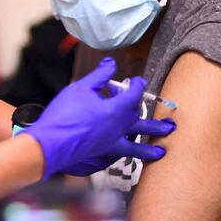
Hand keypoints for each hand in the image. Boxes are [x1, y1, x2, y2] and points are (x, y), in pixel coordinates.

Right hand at [21, 57, 160, 179]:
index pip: (134, 96)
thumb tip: (111, 63)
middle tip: (170, 124)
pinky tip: (133, 157)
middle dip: (156, 122)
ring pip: (137, 145)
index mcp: (115, 110)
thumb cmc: (64, 113)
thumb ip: (99, 76)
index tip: (139, 82)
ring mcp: (111, 143)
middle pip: (141, 123)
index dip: (138, 87)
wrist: (50, 143)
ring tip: (162, 151)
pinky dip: (131, 156)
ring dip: (151, 147)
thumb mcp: (81, 88)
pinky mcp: (102, 153)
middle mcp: (118, 128)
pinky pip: (123, 155)